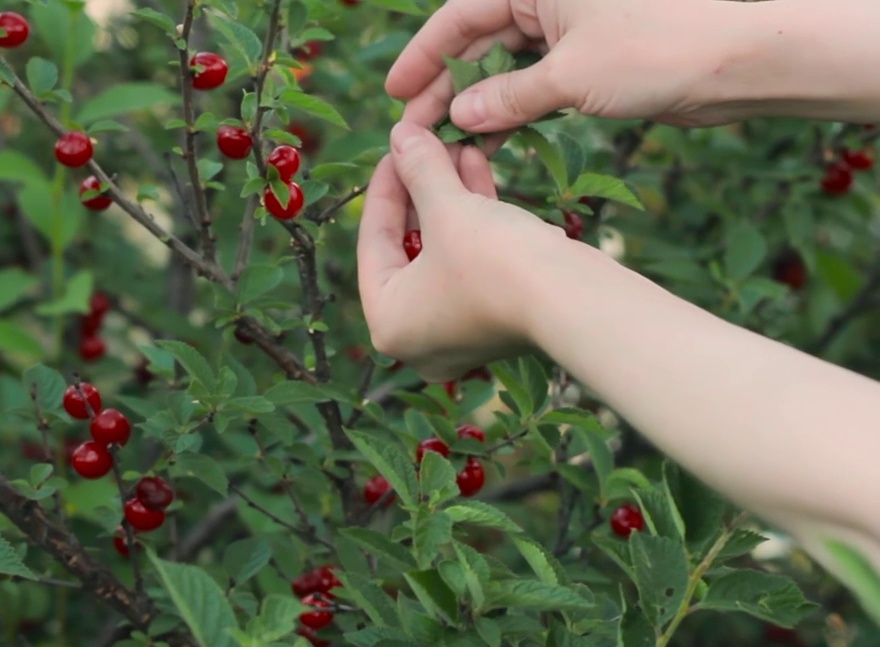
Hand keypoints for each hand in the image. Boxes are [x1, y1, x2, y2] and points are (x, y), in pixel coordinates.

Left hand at [357, 121, 572, 380]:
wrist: (575, 300)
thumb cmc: (495, 261)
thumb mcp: (447, 209)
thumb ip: (418, 170)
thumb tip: (398, 135)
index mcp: (388, 323)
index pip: (374, 241)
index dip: (385, 185)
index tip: (396, 146)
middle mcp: (418, 337)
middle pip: (409, 245)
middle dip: (423, 188)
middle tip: (427, 143)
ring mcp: (459, 332)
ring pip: (444, 249)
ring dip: (452, 196)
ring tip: (459, 145)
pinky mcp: (495, 319)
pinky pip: (472, 261)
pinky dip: (475, 219)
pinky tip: (478, 167)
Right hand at [386, 0, 750, 131]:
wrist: (741, 61)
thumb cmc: (657, 50)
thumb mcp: (569, 77)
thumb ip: (506, 98)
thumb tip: (458, 118)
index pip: (460, 14)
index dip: (423, 56)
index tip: (395, 94)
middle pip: (478, 38)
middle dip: (446, 84)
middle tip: (415, 129)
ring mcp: (571, 24)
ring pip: (505, 63)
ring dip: (477, 102)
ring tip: (447, 143)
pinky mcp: (591, 55)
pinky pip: (535, 80)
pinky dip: (512, 108)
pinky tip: (488, 139)